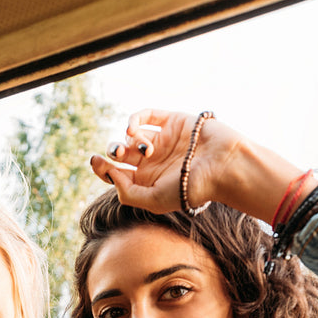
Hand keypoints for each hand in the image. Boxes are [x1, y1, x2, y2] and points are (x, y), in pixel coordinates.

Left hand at [88, 108, 304, 225]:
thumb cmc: (191, 188)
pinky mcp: (171, 122)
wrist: (223, 165)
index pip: (116, 173)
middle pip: (120, 154)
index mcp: (146, 182)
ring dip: (127, 140)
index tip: (94, 161)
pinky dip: (134, 119)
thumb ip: (127, 193)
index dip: (101, 167)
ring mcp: (162, 140)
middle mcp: (152, 162)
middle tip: (118, 154)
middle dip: (112, 152)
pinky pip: (147, 115)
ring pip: (131, 136)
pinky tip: (133, 129)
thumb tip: (111, 174)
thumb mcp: (154, 201)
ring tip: (142, 149)